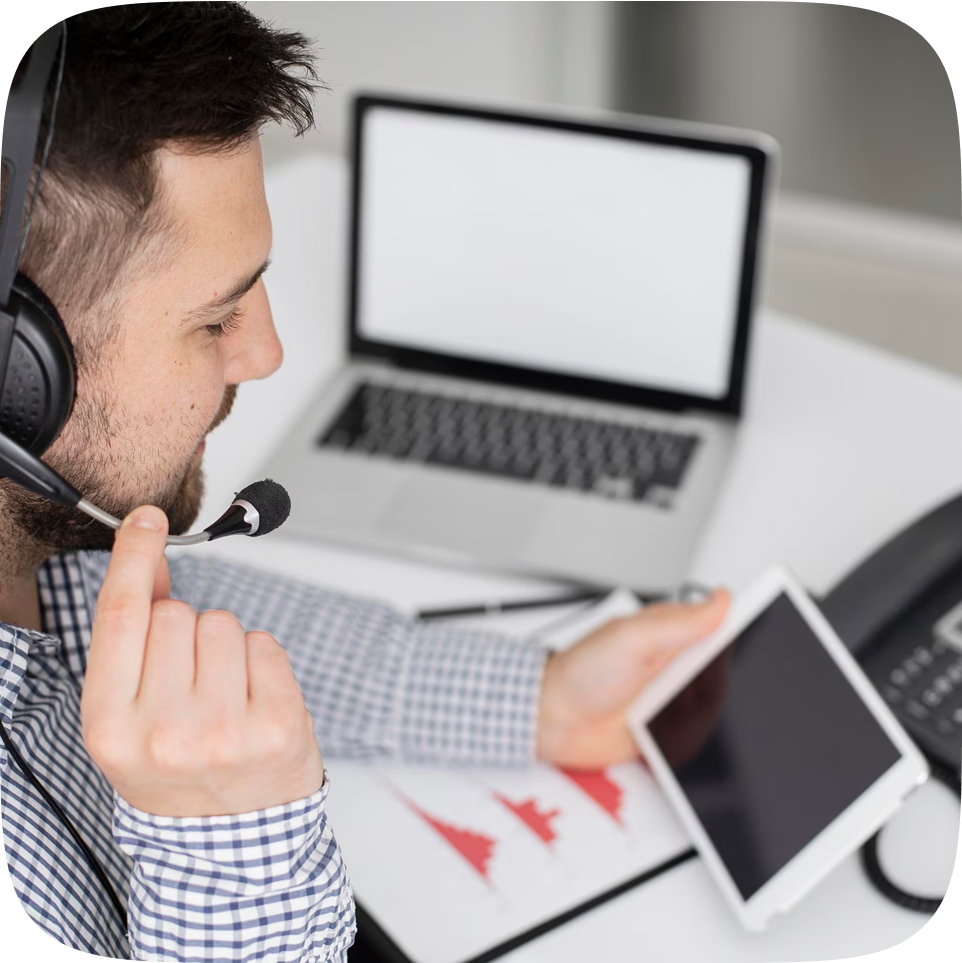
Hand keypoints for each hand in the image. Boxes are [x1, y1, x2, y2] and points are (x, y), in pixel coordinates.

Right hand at [81, 505, 324, 816]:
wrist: (229, 842)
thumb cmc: (177, 773)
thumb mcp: (131, 717)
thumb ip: (134, 640)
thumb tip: (147, 557)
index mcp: (110, 726)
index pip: (121, 617)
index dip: (133, 557)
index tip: (147, 519)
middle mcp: (164, 730)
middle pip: (178, 613)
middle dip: (186, 632)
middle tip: (191, 684)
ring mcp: (224, 729)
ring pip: (224, 623)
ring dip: (226, 648)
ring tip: (223, 698)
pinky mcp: (276, 724)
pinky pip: (265, 643)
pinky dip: (260, 661)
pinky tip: (253, 701)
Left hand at [536, 589, 729, 767]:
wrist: (553, 721)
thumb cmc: (580, 673)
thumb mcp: (632, 639)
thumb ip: (679, 622)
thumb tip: (722, 598)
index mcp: (669, 632)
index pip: (719, 623)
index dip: (743, 626)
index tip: (767, 631)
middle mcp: (673, 662)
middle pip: (725, 671)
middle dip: (723, 682)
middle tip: (691, 687)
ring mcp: (671, 696)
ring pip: (716, 705)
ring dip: (706, 712)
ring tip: (671, 710)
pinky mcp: (666, 728)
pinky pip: (698, 735)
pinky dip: (694, 736)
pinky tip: (673, 732)